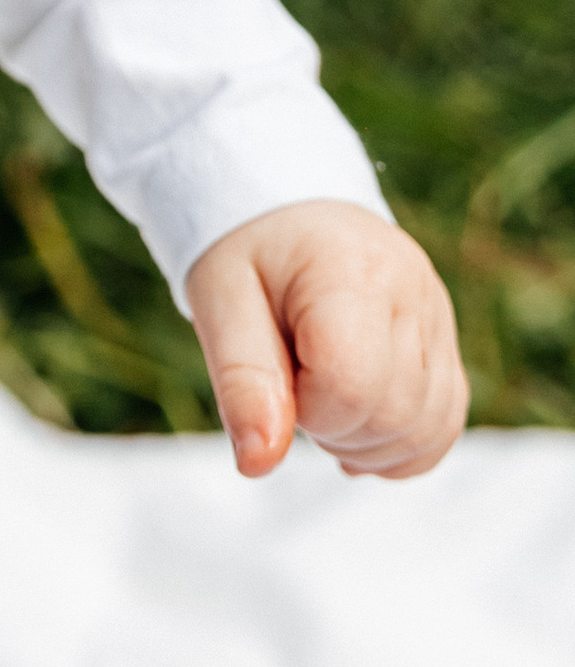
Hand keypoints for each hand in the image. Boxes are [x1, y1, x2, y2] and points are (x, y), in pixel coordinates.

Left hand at [185, 198, 466, 479]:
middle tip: (292, 391)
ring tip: (321, 404)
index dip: (306, 409)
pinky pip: (445, 424)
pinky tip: (355, 427)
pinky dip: (401, 446)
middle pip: (395, 415)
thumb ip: (240, 382)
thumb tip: (258, 463)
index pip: (351, 385)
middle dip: (334, 431)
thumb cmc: (248, 253)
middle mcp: (412, 289)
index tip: (276, 377)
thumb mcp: (218, 300)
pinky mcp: (447, 341)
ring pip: (427, 429)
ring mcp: (438, 315)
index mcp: (351, 269)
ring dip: (367, 444)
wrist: (287, 203)